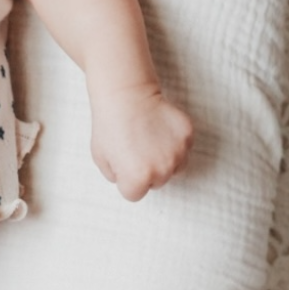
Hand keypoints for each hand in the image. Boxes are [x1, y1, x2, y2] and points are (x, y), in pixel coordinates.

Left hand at [89, 85, 193, 201]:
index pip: (134, 194)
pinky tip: (159, 129)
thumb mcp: (100, 157)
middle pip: (157, 182)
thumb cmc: (109, 124)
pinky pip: (184, 149)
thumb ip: (115, 176)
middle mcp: (162, 169)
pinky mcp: (187, 136)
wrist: (125, 95)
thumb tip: (127, 180)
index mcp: (138, 178)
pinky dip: (174, 142)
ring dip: (164, 159)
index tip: (123, 163)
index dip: (126, 179)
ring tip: (148, 139)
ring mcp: (178, 153)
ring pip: (174, 168)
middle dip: (147, 170)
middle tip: (136, 149)